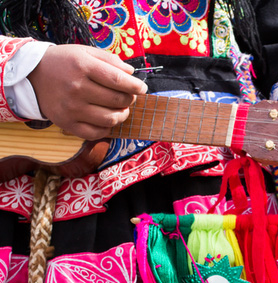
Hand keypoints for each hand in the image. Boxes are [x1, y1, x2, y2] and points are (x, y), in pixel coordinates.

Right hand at [27, 44, 146, 139]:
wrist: (34, 76)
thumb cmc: (65, 63)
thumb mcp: (85, 52)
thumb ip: (110, 60)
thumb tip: (131, 74)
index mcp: (83, 66)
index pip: (118, 80)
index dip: (135, 86)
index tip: (142, 88)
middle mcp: (77, 88)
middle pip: (117, 100)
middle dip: (130, 99)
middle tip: (130, 97)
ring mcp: (72, 108)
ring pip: (110, 119)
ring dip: (122, 115)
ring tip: (121, 109)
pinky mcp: (68, 124)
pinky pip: (96, 133)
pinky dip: (107, 128)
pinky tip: (107, 120)